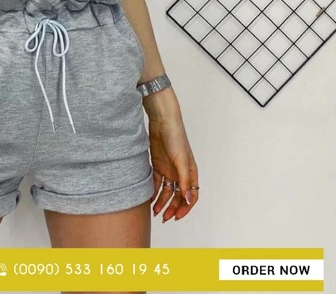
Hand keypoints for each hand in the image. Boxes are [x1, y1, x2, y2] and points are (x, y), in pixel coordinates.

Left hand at [144, 87, 198, 221]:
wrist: (162, 121)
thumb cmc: (176, 138)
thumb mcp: (181, 161)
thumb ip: (184, 181)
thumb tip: (188, 199)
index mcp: (191, 172)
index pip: (191, 196)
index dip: (185, 208)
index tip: (176, 217)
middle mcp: (181, 173)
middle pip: (178, 196)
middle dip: (172, 208)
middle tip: (164, 218)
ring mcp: (169, 169)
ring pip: (167, 191)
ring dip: (162, 202)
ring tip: (155, 212)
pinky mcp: (158, 165)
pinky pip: (157, 182)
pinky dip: (154, 192)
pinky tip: (149, 200)